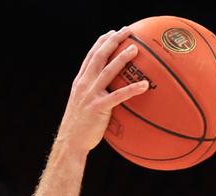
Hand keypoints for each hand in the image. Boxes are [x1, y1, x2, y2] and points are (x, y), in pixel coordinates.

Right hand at [56, 26, 149, 156]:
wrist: (70, 143)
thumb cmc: (78, 127)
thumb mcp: (81, 105)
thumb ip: (91, 94)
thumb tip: (108, 91)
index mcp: (80, 82)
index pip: (91, 56)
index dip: (101, 42)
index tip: (112, 33)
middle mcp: (84, 85)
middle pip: (99, 57)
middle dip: (113, 41)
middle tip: (126, 31)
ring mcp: (90, 95)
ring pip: (108, 71)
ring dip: (122, 58)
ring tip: (135, 49)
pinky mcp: (98, 108)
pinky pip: (118, 96)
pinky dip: (132, 89)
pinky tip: (145, 85)